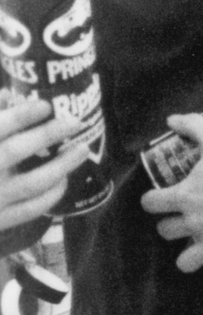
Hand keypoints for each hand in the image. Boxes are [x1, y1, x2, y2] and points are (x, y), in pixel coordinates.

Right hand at [0, 96, 91, 234]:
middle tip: (75, 121)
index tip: (46, 105)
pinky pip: (32, 208)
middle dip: (47, 134)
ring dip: (61, 165)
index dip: (20, 115)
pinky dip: (53, 194)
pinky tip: (64, 180)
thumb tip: (7, 94)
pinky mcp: (1, 220)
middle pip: (15, 151)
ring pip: (32, 182)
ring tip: (81, 148)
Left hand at [139, 117, 202, 283]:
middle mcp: (196, 221)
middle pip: (165, 232)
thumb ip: (192, 126)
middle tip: (186, 219)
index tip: (161, 198)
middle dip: (172, 226)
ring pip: (188, 263)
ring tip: (201, 250)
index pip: (151, 204)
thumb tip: (171, 119)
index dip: (154, 200)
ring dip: (191, 259)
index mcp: (186, 196)